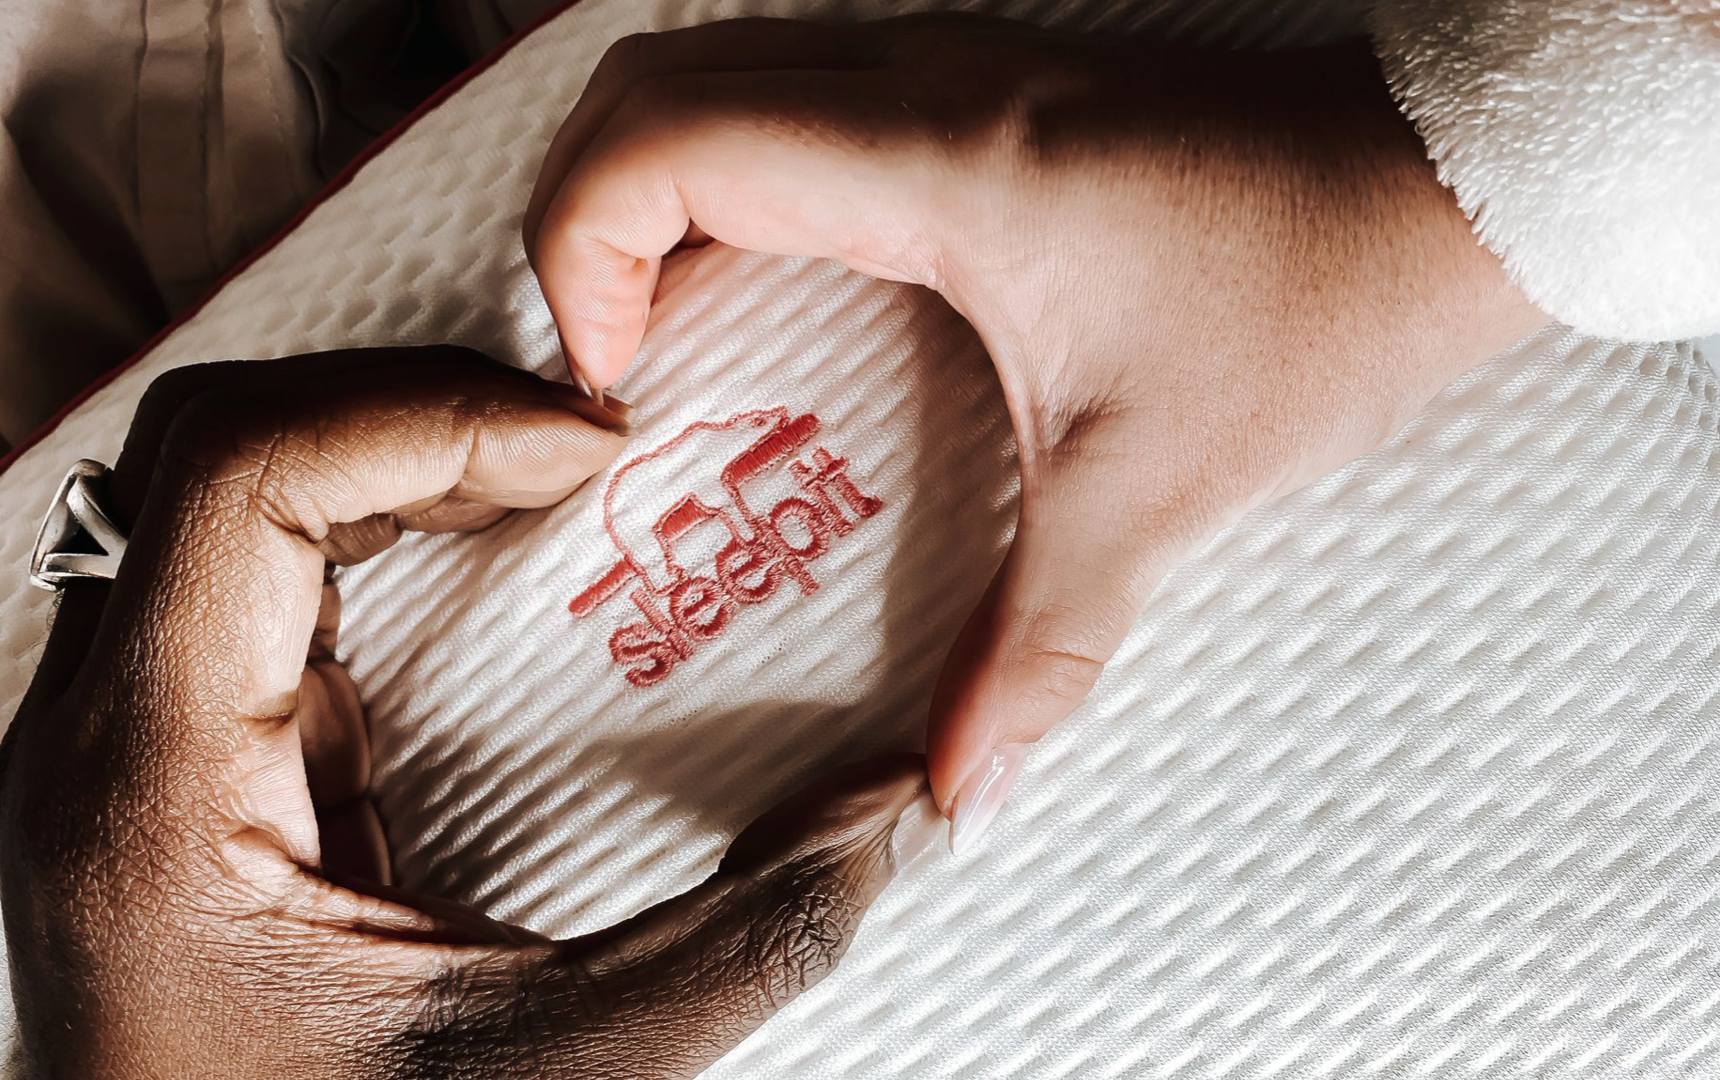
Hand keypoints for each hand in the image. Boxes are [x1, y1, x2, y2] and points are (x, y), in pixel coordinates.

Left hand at [0, 346, 941, 1078]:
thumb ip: (744, 942)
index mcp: (153, 789)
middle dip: (407, 402)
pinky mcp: (166, 753)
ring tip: (533, 472)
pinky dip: (358, 510)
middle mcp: (101, 737)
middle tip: (575, 445)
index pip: (244, 480)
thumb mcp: (556, 1074)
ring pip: (208, 484)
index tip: (586, 453)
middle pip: (210, 444)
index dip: (425, 414)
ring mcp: (118, 737)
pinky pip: (234, 559)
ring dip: (378, 443)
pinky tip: (465, 550)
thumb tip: (896, 810)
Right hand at [524, 16, 1547, 848]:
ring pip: (716, 65)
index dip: (583, 250)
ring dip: (656, 183)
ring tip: (668, 323)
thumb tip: (956, 787)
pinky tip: (775, 282)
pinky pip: (794, 87)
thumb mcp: (1159, 490)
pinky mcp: (986, 82)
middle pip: (655, 80)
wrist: (1451, 186)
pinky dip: (731, 169)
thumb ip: (1040, 644)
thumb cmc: (1316, 302)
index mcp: (936, 167)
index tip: (614, 376)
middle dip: (583, 210)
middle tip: (610, 353)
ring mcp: (953, 62)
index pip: (666, 141)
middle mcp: (922, 83)